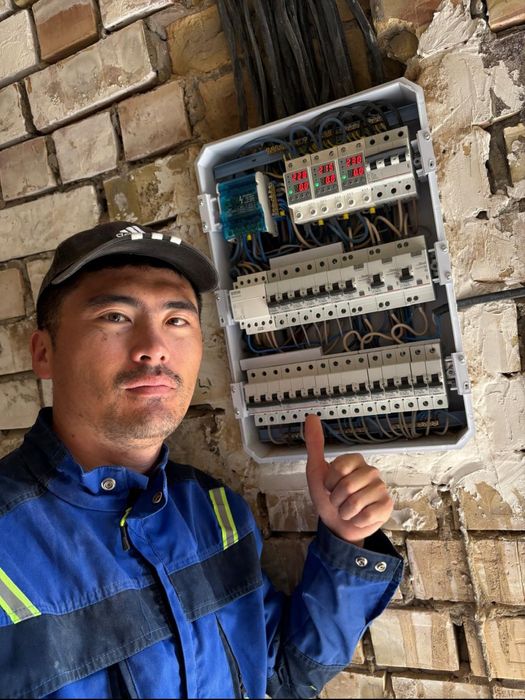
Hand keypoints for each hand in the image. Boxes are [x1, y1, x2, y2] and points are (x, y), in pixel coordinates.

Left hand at [304, 414, 393, 545]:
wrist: (337, 525)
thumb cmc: (327, 497)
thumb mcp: (316, 470)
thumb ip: (315, 444)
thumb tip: (311, 417)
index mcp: (355, 461)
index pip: (339, 469)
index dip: (329, 482)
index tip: (329, 486)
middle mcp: (371, 471)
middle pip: (347, 486)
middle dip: (336, 499)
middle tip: (338, 500)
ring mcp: (380, 488)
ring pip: (356, 503)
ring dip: (345, 512)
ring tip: (348, 509)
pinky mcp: (387, 506)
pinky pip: (367, 515)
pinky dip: (357, 520)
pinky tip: (359, 517)